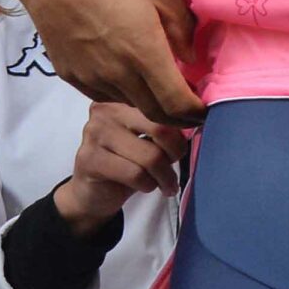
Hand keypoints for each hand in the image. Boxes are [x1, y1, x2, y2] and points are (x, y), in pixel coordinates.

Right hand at [8, 0, 204, 126]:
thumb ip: (183, 27)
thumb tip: (190, 57)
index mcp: (143, 52)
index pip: (176, 103)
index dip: (196, 113)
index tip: (207, 110)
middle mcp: (117, 74)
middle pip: (156, 114)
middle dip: (179, 117)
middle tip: (191, 110)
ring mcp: (92, 78)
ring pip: (132, 105)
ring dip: (151, 103)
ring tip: (161, 87)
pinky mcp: (73, 77)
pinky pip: (107, 95)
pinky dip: (126, 93)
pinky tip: (131, 76)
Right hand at [53, 102, 191, 232]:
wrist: (92, 192)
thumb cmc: (127, 160)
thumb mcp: (148, 135)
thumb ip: (166, 121)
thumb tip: (199, 116)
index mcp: (124, 96)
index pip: (166, 105)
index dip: (184, 128)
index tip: (185, 143)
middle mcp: (106, 109)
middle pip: (161, 129)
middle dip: (176, 152)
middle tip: (176, 164)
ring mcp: (94, 133)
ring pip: (150, 156)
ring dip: (165, 176)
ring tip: (167, 183)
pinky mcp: (89, 160)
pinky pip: (135, 174)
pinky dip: (148, 185)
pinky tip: (147, 186)